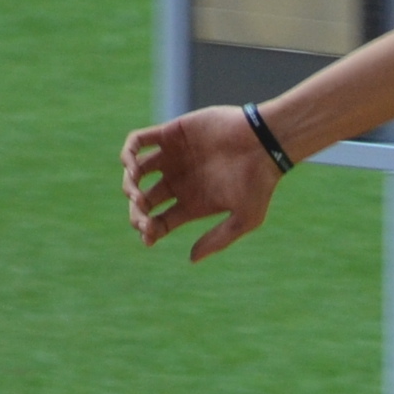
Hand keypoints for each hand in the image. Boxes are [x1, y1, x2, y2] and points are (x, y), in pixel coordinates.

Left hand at [122, 106, 281, 261]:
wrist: (265, 142)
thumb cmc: (260, 182)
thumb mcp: (245, 219)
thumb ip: (218, 239)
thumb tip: (191, 259)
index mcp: (193, 203)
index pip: (159, 221)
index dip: (148, 230)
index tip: (147, 235)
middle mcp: (179, 181)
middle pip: (144, 200)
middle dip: (136, 211)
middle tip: (140, 214)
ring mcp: (173, 157)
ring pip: (137, 171)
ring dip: (129, 183)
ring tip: (136, 191)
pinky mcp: (171, 133)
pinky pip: (138, 141)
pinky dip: (128, 152)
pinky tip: (132, 166)